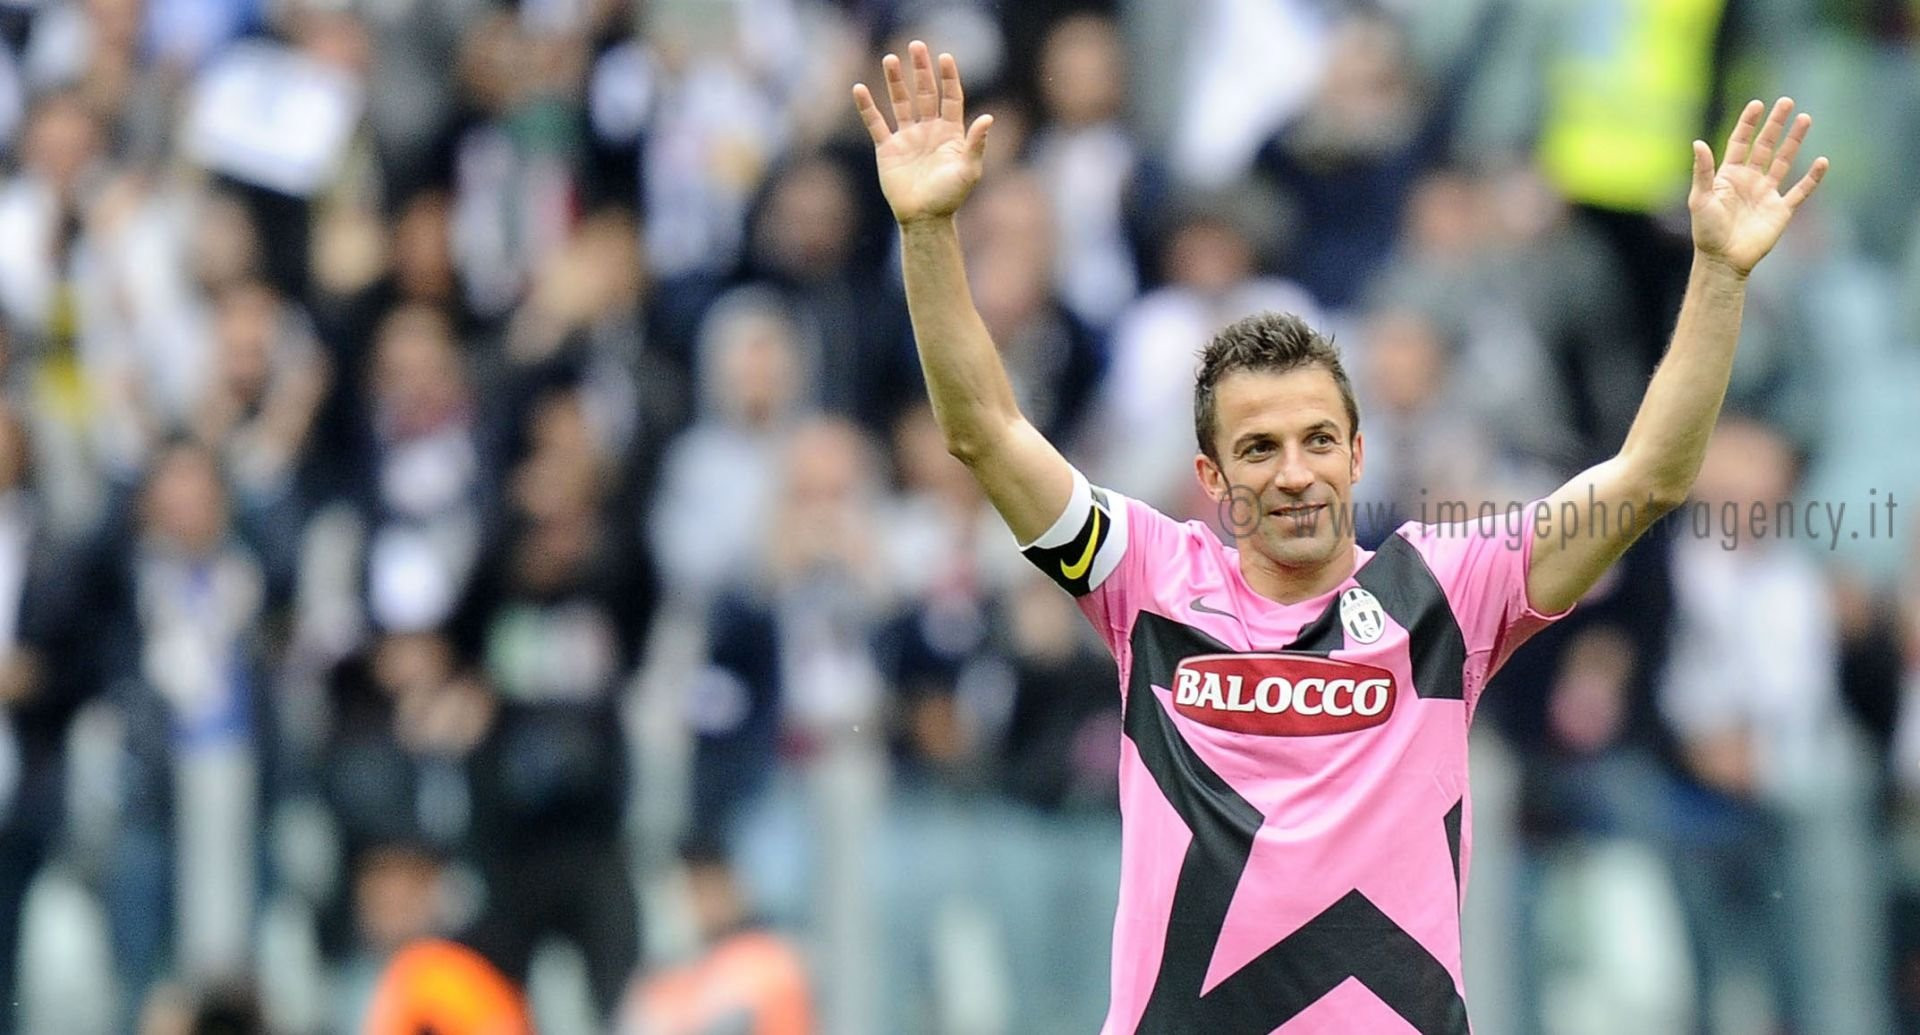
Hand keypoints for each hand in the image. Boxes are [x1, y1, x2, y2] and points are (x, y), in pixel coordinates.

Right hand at [853, 41, 993, 224]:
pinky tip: (860, 88)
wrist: (924, 218)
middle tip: (917, 45)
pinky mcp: (888, 149)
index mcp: (950, 132)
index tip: (945, 57)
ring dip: (896, 81)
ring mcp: (907, 138)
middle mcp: (928, 130)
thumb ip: (976, 143)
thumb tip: (988, 117)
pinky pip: (876, 123)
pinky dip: (867, 107)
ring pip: (900, 102)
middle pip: (925, 93)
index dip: (948, 77)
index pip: (950, 97)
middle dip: (921, 70)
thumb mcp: (969, 170)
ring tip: (890, 58)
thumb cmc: (950, 197)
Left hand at [1689, 97, 1829, 275]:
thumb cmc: (1707, 231)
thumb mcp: (1700, 199)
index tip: (1757, 104)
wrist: (1723, 260)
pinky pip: (1800, 191)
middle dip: (1775, 124)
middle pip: (1765, 146)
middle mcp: (1749, 180)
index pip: (1739, 142)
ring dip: (1794, 141)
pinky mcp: (1781, 210)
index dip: (1748, 124)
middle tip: (1786, 102)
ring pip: (1784, 161)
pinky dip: (1811, 178)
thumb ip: (1703, 171)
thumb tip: (1698, 142)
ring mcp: (1767, 194)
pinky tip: (1822, 161)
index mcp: (1729, 176)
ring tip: (1805, 119)